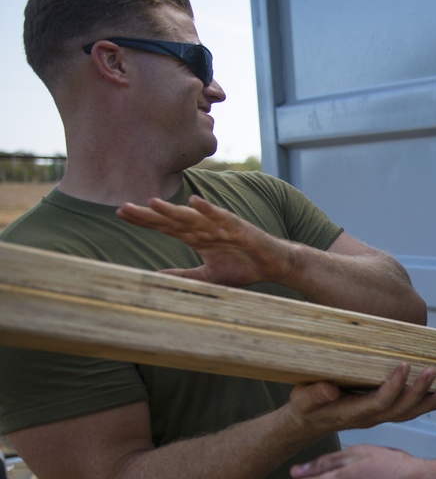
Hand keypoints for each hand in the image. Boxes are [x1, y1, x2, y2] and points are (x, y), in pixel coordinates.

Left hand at [117, 195, 292, 285]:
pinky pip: (221, 217)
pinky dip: (208, 209)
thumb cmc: (243, 267)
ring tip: (151, 203)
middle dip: (147, 214)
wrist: (273, 265)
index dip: (144, 220)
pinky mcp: (239, 227)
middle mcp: (205, 227)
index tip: (120, 214)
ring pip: (191, 217)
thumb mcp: (207, 277)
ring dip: (172, 210)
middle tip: (122, 208)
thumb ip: (183, 275)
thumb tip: (156, 277)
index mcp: (196, 237)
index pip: (164, 226)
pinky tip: (194, 202)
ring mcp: (221, 225)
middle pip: (171, 219)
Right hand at [287, 363, 435, 433]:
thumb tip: (330, 389)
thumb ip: (314, 396)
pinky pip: (409, 411)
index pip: (380, 401)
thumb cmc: (305, 408)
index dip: (394, 386)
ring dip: (430, 402)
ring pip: (409, 412)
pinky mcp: (384, 413)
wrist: (309, 422)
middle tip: (433, 372)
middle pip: (401, 408)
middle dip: (419, 392)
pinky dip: (427, 405)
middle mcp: (371, 417)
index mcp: (354, 413)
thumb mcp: (302, 401)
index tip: (404, 365)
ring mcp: (379, 417)